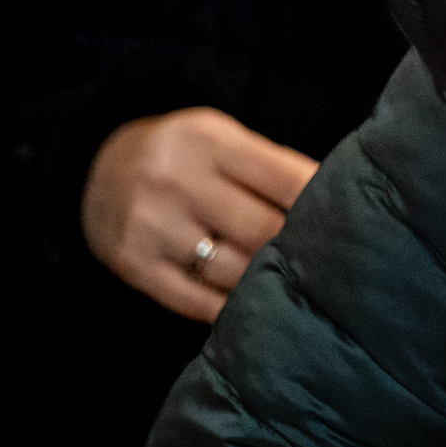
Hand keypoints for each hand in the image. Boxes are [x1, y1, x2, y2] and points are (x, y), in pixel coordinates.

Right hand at [80, 108, 318, 321]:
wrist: (94, 171)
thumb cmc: (183, 155)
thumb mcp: (220, 138)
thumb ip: (270, 166)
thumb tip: (334, 203)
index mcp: (207, 141)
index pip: (284, 178)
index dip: (323, 204)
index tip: (351, 221)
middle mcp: (176, 182)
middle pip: (262, 230)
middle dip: (299, 248)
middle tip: (330, 262)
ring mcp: (152, 228)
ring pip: (232, 271)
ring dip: (267, 281)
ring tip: (297, 286)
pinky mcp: (135, 267)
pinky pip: (195, 301)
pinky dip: (230, 307)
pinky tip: (254, 307)